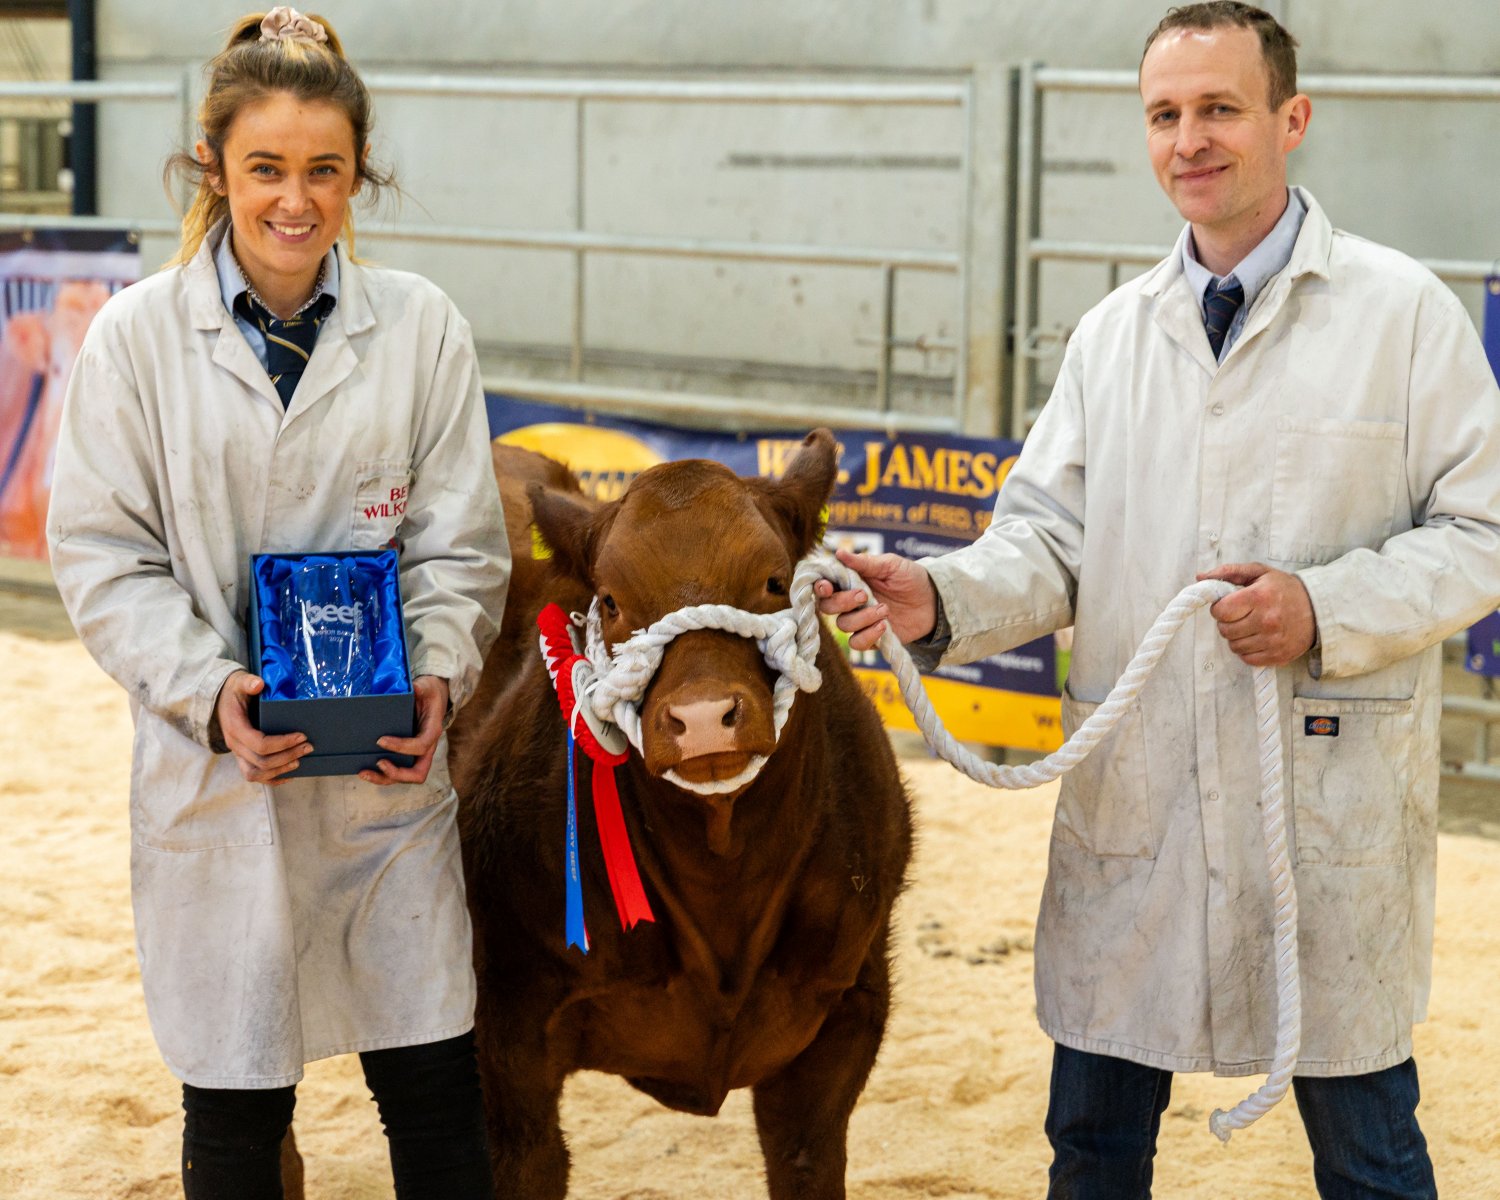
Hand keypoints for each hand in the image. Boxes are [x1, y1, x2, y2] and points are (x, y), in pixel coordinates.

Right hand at [214, 670, 311, 784]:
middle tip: (308, 747)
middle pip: (261, 762)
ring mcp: (237, 754)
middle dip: (287, 756)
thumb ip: (248, 682)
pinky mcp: (242, 758)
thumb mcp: (239, 682)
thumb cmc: (234, 691)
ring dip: (280, 770)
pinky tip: (289, 774)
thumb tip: (259, 684)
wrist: (219, 700)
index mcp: (235, 728)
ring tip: (300, 761)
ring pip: (255, 774)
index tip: (301, 736)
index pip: (260, 744)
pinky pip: (255, 776)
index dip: (283, 743)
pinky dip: (272, 779)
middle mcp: (234, 745)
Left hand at [360, 675, 448, 785]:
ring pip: (404, 777)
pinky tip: (365, 770)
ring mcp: (416, 754)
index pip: (421, 746)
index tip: (381, 740)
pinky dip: (381, 774)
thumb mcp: (427, 686)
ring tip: (363, 772)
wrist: (433, 697)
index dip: (402, 747)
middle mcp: (426, 748)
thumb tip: (415, 689)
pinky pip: (396, 770)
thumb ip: (422, 688)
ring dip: (384, 778)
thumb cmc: (429, 693)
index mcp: (432, 732)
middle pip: (417, 773)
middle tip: (378, 763)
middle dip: (396, 773)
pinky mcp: (406, 755)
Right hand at [813, 548, 937, 652]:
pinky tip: (885, 626)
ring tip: (885, 609)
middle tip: (864, 595)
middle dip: (843, 602)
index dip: (820, 587)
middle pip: (828, 607)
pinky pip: (857, 643)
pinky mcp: (872, 638)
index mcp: (851, 581)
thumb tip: (839, 553)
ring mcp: (860, 621)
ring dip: (862, 618)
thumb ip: (865, 562)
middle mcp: (851, 602)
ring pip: (843, 625)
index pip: (824, 585)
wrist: (934, 601)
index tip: (828, 586)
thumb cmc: (911, 578)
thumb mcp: (890, 565)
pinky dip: (868, 635)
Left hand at [1197, 562, 1316, 666]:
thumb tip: (1200, 577)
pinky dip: (1247, 650)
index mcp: (1259, 597)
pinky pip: (1247, 659)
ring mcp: (1273, 641)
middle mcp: (1266, 620)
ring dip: (1237, 637)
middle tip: (1241, 615)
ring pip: (1234, 646)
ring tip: (1251, 626)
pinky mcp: (1278, 656)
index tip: (1229, 604)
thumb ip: (1228, 572)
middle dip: (1228, 622)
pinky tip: (1257, 638)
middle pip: (1225, 630)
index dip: (1220, 608)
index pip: (1221, 611)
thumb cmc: (1284, 589)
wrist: (1318, 609)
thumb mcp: (1259, 573)